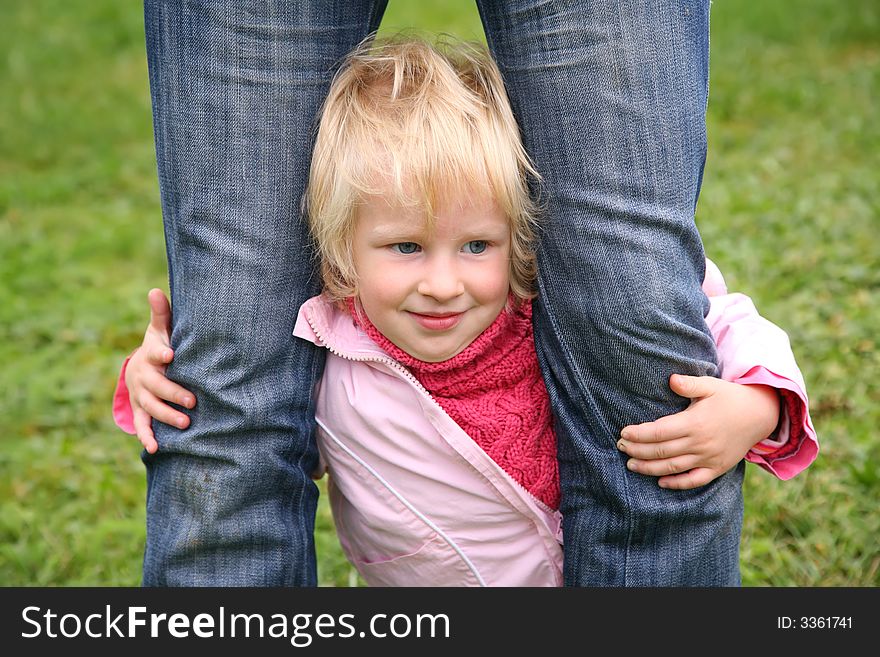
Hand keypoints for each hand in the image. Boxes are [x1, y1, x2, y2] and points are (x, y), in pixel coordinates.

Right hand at [124, 289, 195, 453]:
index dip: (161, 352)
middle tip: (192, 401)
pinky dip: (147, 436)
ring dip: (166, 416)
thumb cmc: (159, 346)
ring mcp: (141, 395)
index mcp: (150, 355)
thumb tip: (155, 289)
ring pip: (151, 407)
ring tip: (185, 423)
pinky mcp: (141, 410)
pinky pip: (142, 424)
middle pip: (156, 385)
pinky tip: (156, 448)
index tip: (171, 354)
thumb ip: (162, 314)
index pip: (154, 352)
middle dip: (173, 393)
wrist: (141, 367)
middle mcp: (144, 376)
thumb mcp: (160, 329)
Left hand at [617, 374, 779, 489]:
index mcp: (694, 423)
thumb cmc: (730, 397)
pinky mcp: (717, 468)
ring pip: (672, 468)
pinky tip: (661, 482)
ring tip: (631, 464)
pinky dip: (677, 484)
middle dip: (637, 450)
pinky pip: (694, 481)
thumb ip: (689, 384)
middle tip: (621, 447)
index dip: (638, 434)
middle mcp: (700, 443)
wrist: (761, 415)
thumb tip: (670, 379)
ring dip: (649, 468)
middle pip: (660, 451)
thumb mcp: (711, 385)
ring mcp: (709, 458)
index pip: (658, 432)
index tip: (623, 433)